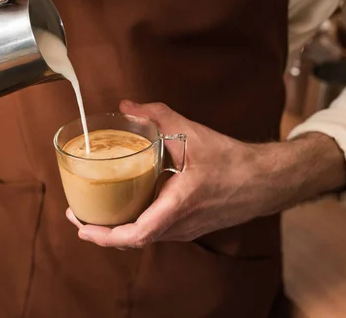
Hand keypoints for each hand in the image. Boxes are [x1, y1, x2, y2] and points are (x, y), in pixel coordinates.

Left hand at [67, 100, 345, 248]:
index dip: (105, 236)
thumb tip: (126, 106)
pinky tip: (129, 205)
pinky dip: (137, 223)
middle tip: (80, 215)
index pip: (136, 234)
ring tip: (98, 211)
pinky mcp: (191, 228)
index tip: (82, 227)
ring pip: (145, 236)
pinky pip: (158, 231)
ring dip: (119, 228)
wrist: (265, 181)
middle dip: (103, 231)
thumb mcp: (192, 133)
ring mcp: (186, 230)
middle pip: (134, 240)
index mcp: (178, 206)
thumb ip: (157, 116)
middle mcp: (180, 225)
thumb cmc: (232, 161)